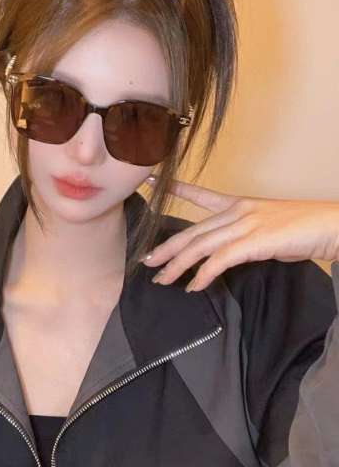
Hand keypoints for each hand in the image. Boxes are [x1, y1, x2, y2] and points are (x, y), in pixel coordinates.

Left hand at [141, 177, 338, 292]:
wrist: (332, 226)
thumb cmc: (306, 231)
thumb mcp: (269, 231)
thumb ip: (247, 239)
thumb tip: (232, 256)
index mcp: (240, 204)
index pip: (201, 195)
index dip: (176, 189)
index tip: (150, 180)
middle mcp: (237, 211)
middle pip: (193, 231)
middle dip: (167, 247)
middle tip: (146, 260)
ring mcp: (244, 224)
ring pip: (200, 246)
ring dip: (178, 265)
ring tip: (162, 279)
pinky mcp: (254, 241)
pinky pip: (220, 260)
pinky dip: (204, 275)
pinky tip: (194, 286)